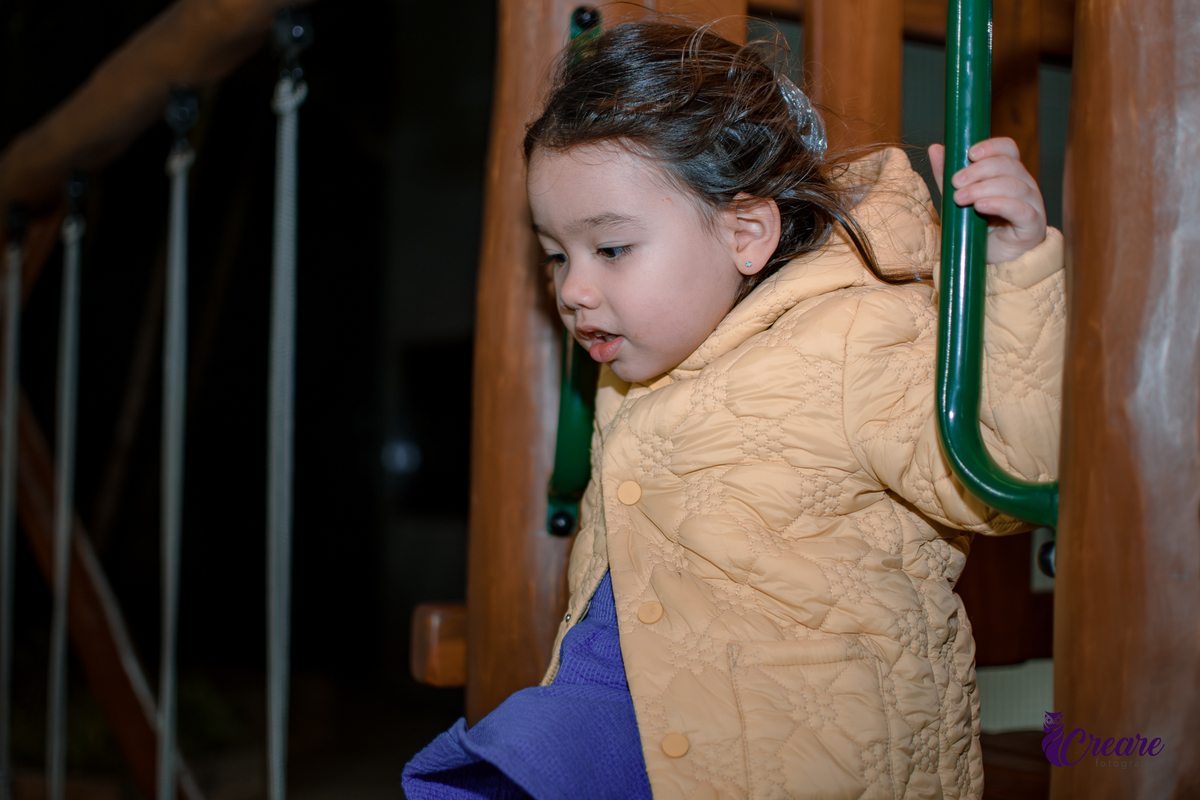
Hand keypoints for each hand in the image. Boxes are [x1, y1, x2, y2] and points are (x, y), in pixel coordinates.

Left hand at [928, 138, 1046, 263]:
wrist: (991, 262)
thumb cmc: (977, 229)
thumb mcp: (957, 198)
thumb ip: (947, 175)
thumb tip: (935, 148)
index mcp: (1008, 173)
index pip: (1008, 149)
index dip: (991, 146)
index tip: (969, 153)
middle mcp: (1024, 184)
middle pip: (1008, 165)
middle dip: (978, 170)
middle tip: (956, 182)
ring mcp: (1032, 204)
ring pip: (1014, 185)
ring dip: (983, 188)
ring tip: (960, 198)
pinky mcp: (1032, 225)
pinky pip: (1021, 209)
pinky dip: (999, 204)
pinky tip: (980, 206)